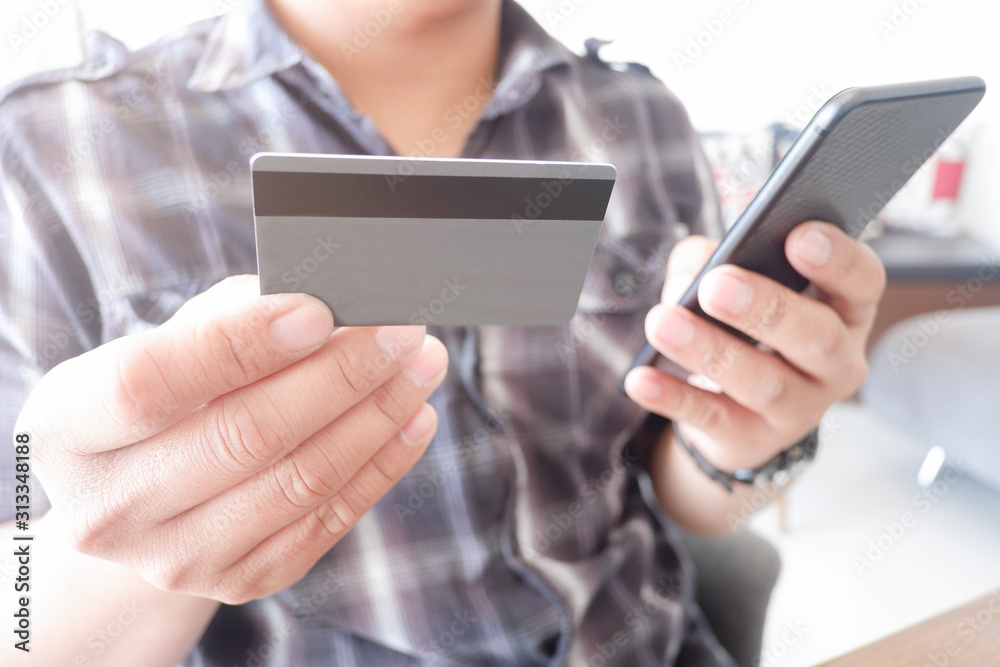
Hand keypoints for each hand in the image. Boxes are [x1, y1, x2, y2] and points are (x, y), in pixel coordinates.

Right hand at [16, 275, 447, 603]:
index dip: (243, 344)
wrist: (148, 499)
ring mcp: (175, 557)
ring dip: (377, 415)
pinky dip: (382, 464)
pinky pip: (328, 520)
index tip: (321, 311)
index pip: (154, 382)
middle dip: (340, 374)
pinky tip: (413, 418)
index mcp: (68, 428)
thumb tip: (326, 300)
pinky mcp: (241, 581)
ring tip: (421, 365)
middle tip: (401, 329)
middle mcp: (110, 507)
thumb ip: (230, 319)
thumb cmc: (165, 398)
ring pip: (300, 480)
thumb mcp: (167, 344)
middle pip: (245, 435)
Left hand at [624, 221, 885, 470]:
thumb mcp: (737, 282)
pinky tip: (640, 379)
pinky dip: (674, 397)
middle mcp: (836, 361)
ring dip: (710, 350)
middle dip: (766, 308)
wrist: (741, 410)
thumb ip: (713, 260)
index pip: (861, 280)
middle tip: (717, 285)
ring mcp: (801, 407)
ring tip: (663, 323)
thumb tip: (691, 274)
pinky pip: (713, 417)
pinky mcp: (753, 438)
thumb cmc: (746, 324)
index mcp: (846, 308)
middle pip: (815, 336)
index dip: (837, 258)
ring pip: (763, 381)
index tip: (799, 236)